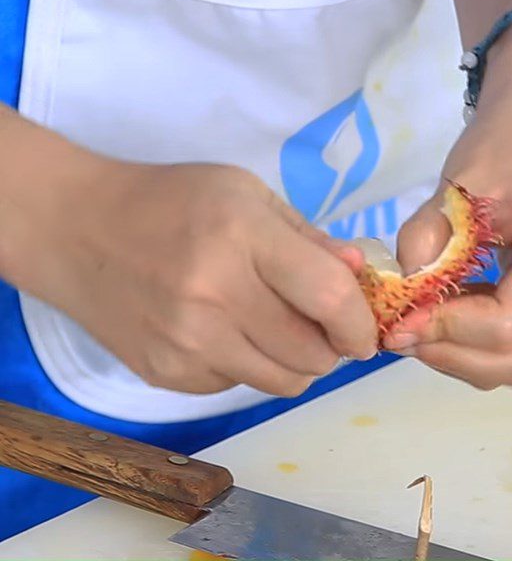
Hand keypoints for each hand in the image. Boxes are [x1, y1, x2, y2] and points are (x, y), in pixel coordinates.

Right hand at [2, 124, 376, 396]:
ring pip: (282, 381)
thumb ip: (308, 237)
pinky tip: (230, 331)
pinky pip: (239, 386)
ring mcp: (186, 343)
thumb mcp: (247, 194)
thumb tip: (358, 273)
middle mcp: (214, 297)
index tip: (365, 329)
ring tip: (282, 329)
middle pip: (311, 353)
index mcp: (241, 237)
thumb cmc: (172, 200)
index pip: (326, 296)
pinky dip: (252, 365)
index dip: (359, 321)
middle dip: (335, 346)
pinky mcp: (166, 374)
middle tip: (326, 326)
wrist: (78, 229)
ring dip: (299, 362)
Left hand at [384, 21, 511, 389]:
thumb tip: (399, 301)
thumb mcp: (455, 185)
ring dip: (474, 357)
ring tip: (428, 323)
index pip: (508, 325)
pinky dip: (491, 343)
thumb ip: (424, 242)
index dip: (447, 332)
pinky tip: (457, 313)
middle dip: (459, 357)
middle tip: (407, 333)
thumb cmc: (505, 138)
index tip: (399, 319)